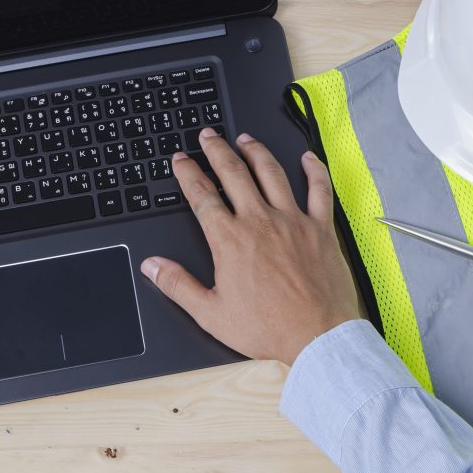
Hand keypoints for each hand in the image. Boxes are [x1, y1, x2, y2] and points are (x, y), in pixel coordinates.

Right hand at [141, 129, 360, 365]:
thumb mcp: (211, 313)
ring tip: (244, 139)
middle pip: (233, 173)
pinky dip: (313, 170)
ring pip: (271, 173)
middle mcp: (260, 221)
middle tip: (207, 136)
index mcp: (230, 239)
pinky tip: (306, 158)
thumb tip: (152, 266)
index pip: (202, 196)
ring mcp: (293, 220)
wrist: (316, 336)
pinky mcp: (320, 228)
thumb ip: (178, 285)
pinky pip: (319, 190)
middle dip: (216, 150)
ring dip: (255, 151)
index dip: (188, 174)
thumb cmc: (267, 328)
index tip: (180, 160)